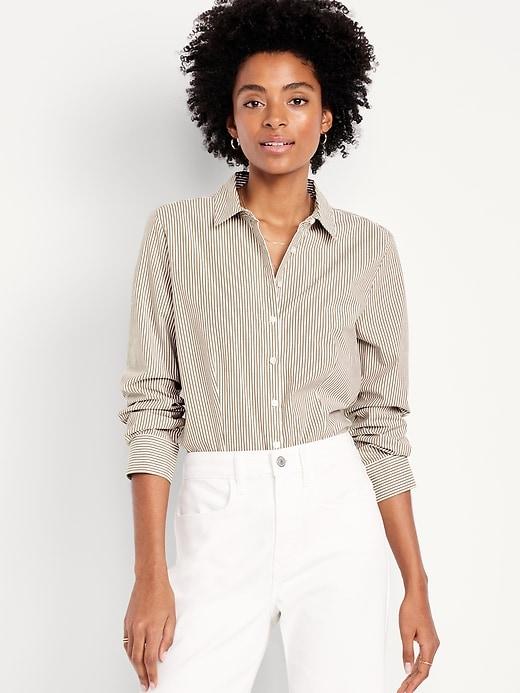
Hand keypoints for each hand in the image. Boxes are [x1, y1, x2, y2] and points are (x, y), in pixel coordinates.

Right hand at [123, 572, 175, 690]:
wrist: (149, 579)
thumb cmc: (163, 594)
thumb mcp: (171, 616)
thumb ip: (167, 638)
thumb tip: (162, 657)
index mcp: (151, 627)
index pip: (151, 657)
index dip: (152, 673)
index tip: (154, 683)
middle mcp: (138, 628)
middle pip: (137, 659)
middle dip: (142, 675)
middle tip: (145, 686)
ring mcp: (130, 625)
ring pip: (130, 652)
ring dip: (135, 666)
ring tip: (141, 675)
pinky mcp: (126, 622)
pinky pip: (126, 643)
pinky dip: (130, 653)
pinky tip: (134, 658)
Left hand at [396, 586, 439, 691]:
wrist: (417, 594)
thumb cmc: (411, 610)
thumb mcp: (405, 632)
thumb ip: (407, 652)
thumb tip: (406, 670)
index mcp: (430, 646)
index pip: (422, 672)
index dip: (413, 684)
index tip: (404, 692)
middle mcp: (433, 646)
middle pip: (424, 670)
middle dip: (412, 682)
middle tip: (401, 691)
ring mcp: (432, 642)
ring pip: (423, 664)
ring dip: (413, 674)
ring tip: (404, 685)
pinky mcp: (428, 638)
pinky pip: (423, 656)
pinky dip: (416, 664)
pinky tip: (409, 670)